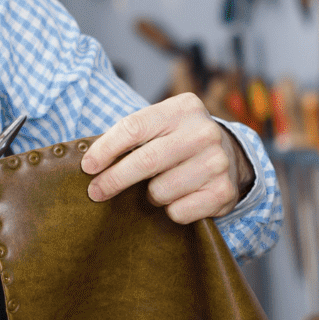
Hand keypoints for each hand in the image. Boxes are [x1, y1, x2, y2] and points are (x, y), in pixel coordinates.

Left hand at [80, 93, 254, 223]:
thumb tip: (91, 164)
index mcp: (183, 108)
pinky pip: (177, 212)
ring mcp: (217, 162)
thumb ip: (132, 136)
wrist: (230, 156)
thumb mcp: (162, 126)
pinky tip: (179, 198)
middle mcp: (203, 132)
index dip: (105, 149)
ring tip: (159, 187)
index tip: (88, 167)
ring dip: (150, 196)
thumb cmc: (180, 142)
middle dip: (114, 180)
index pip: (134, 127)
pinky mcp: (223, 192)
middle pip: (145, 161)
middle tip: (96, 191)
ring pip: (159, 191)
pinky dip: (170, 210)